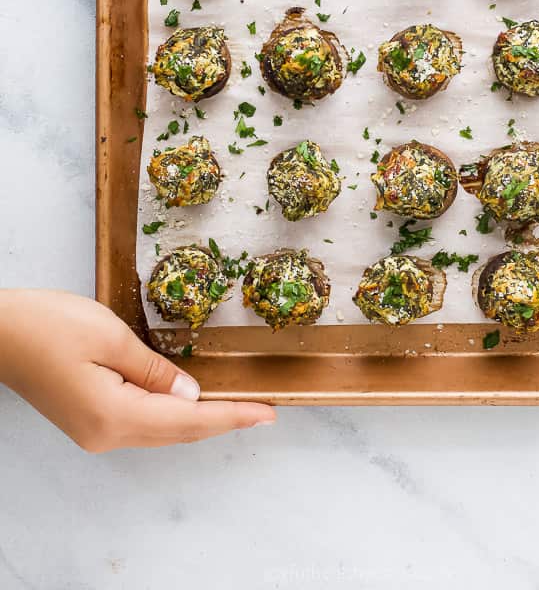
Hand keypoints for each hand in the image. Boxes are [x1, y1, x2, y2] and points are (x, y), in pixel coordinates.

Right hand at [0, 289, 274, 449]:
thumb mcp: (110, 337)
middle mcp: (106, 434)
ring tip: (238, 406)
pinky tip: (192, 402)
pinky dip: (173, 415)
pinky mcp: (88, 420)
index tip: (267, 414)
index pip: (188, 420)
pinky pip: (143, 423)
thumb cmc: (48, 325)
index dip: (231, 416)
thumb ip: (155, 369)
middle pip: (178, 432)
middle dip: (223, 420)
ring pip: (161, 430)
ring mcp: (95, 432)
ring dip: (200, 419)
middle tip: (263, 411)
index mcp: (113, 415)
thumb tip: (190, 394)